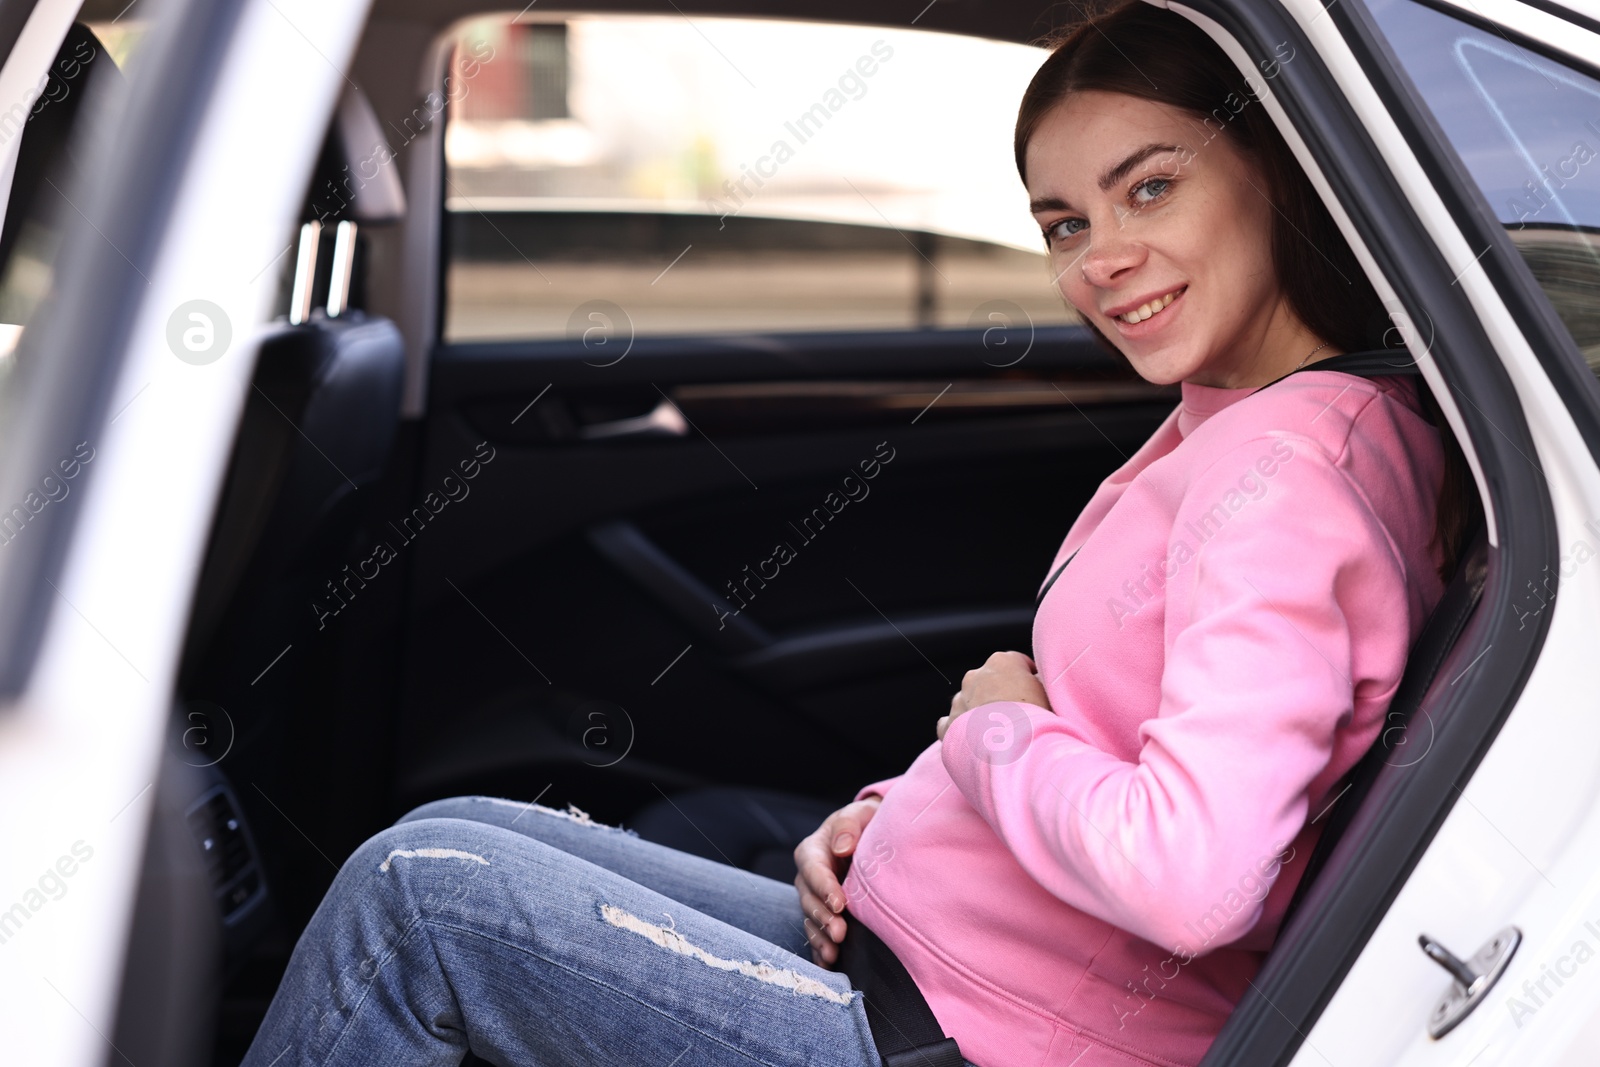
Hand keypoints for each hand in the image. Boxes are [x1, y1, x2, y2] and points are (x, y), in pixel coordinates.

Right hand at [794, 796, 882, 967]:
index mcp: (813, 851)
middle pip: (809, 899)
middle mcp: (809, 877)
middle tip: (840, 933)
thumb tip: (841, 847)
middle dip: (823, 917)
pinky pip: (817, 934)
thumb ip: (848, 825)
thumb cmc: (865, 823)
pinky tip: (829, 965)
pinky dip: (820, 950)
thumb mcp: (858, 814)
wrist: (871, 836)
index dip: (824, 887)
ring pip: (810, 920)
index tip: (840, 903)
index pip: (813, 869)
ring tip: (833, 954)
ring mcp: (815, 899)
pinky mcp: (823, 915)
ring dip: (820, 938)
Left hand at [936, 650, 1050, 740]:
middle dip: (1001, 694)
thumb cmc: (1037, 719)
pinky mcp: (948, 725)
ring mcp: (960, 700)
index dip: (1028, 678)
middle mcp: (976, 676)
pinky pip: (950, 724)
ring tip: (997, 733)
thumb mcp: (1050, 693)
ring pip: (969, 701)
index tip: (1037, 693)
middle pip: (990, 681)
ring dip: (980, 712)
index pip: (1017, 663)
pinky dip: (959, 731)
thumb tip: (1037, 682)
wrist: (1011, 750)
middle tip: (1018, 716)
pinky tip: (972, 743)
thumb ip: (1041, 682)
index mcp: (1002, 662)